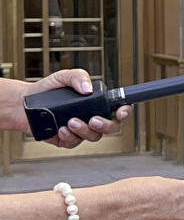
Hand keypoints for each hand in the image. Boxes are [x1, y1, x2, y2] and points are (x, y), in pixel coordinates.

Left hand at [2, 69, 131, 147]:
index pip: (118, 109)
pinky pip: (75, 143)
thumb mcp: (63, 76)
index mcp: (97, 102)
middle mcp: (92, 117)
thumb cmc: (46, 89)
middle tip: (93, 120)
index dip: (124, 111)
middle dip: (105, 125)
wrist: (24, 103)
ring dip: (84, 130)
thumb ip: (78, 77)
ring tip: (70, 121)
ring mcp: (81, 130)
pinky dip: (69, 137)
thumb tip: (88, 89)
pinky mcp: (67, 140)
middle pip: (111, 127)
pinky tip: (61, 128)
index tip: (121, 112)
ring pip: (94, 136)